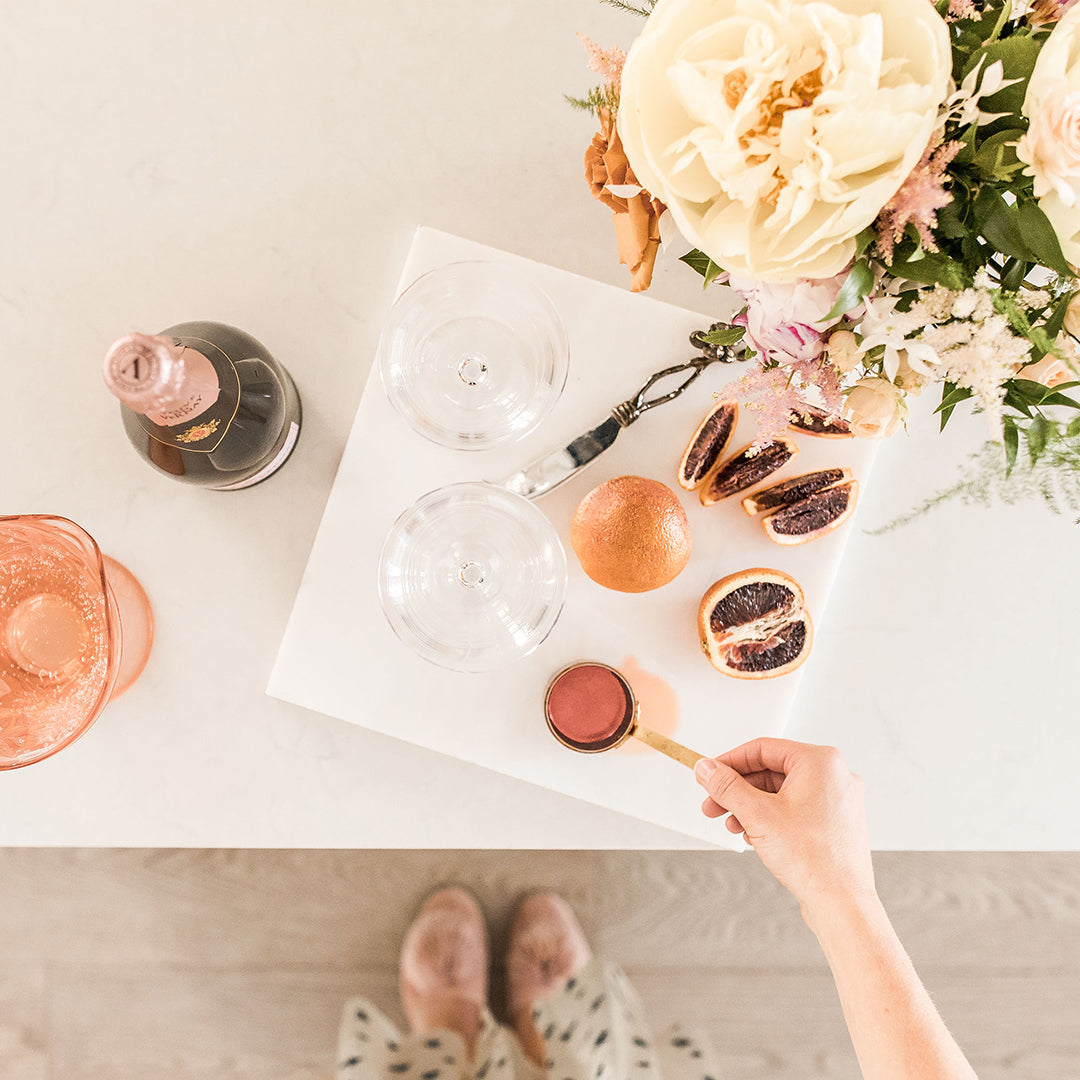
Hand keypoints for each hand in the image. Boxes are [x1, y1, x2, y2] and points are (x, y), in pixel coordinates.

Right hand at [695, 738, 875, 914]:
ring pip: (782, 792)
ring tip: (731, 824)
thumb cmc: (814, 859)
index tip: (710, 774)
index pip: (763, 748)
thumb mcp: (757, 814)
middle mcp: (834, 776)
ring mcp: (837, 801)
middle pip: (772, 771)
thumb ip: (727, 786)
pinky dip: (771, 818)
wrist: (842, 904)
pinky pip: (796, 809)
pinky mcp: (835, 824)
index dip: (729, 762)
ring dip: (751, 806)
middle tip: (713, 803)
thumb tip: (708, 770)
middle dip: (738, 789)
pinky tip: (753, 835)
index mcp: (821, 762)